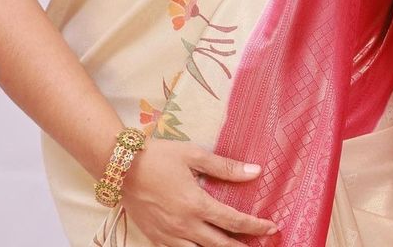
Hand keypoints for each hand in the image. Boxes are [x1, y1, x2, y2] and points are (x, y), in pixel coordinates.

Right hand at [120, 137, 278, 245]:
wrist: (121, 167)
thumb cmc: (158, 156)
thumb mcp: (193, 155)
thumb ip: (225, 167)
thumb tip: (255, 171)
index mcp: (196, 204)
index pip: (233, 221)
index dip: (255, 226)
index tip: (271, 226)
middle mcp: (185, 226)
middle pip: (221, 245)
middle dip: (243, 246)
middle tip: (261, 245)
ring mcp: (169, 236)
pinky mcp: (156, 239)